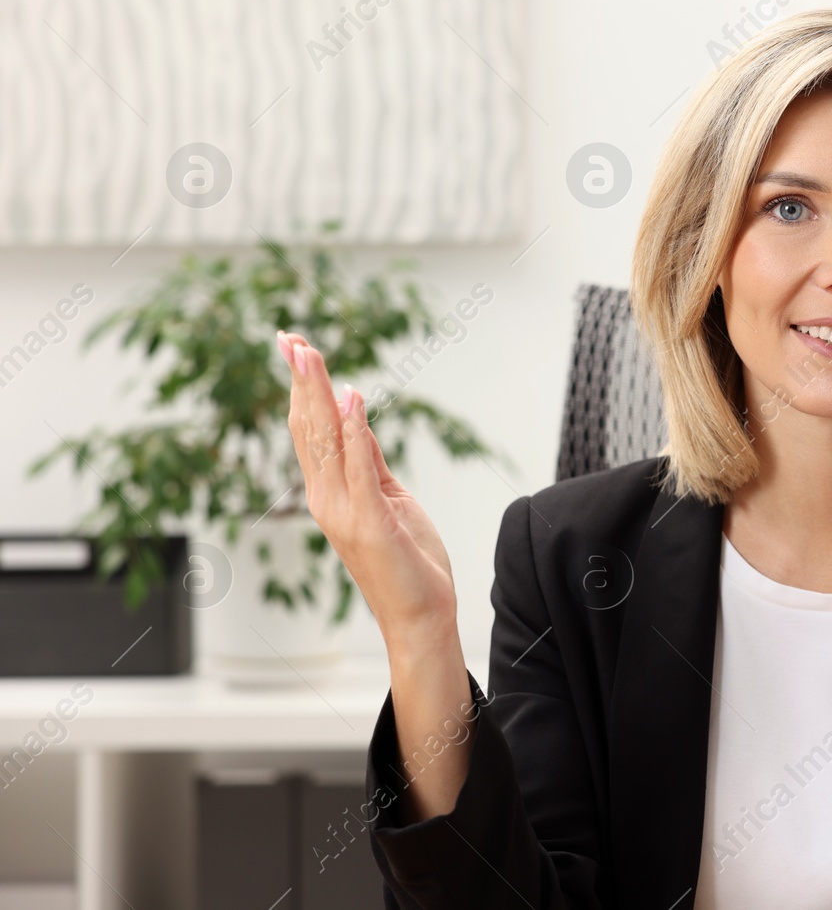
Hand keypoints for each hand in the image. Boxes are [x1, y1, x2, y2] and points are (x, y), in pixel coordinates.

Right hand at [278, 330, 457, 648]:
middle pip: (307, 429)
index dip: (300, 387)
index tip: (293, 347)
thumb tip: (354, 415)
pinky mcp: (371, 521)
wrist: (419, 616)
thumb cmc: (406, 560)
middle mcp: (326, 499)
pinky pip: (360, 469)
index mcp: (328, 493)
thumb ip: (369, 460)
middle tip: (290, 338)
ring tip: (310, 354)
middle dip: (300, 381)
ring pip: (326, 442)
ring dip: (317, 395)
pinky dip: (355, 432)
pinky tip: (351, 400)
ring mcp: (345, 511)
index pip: (308, 430)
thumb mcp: (388, 498)